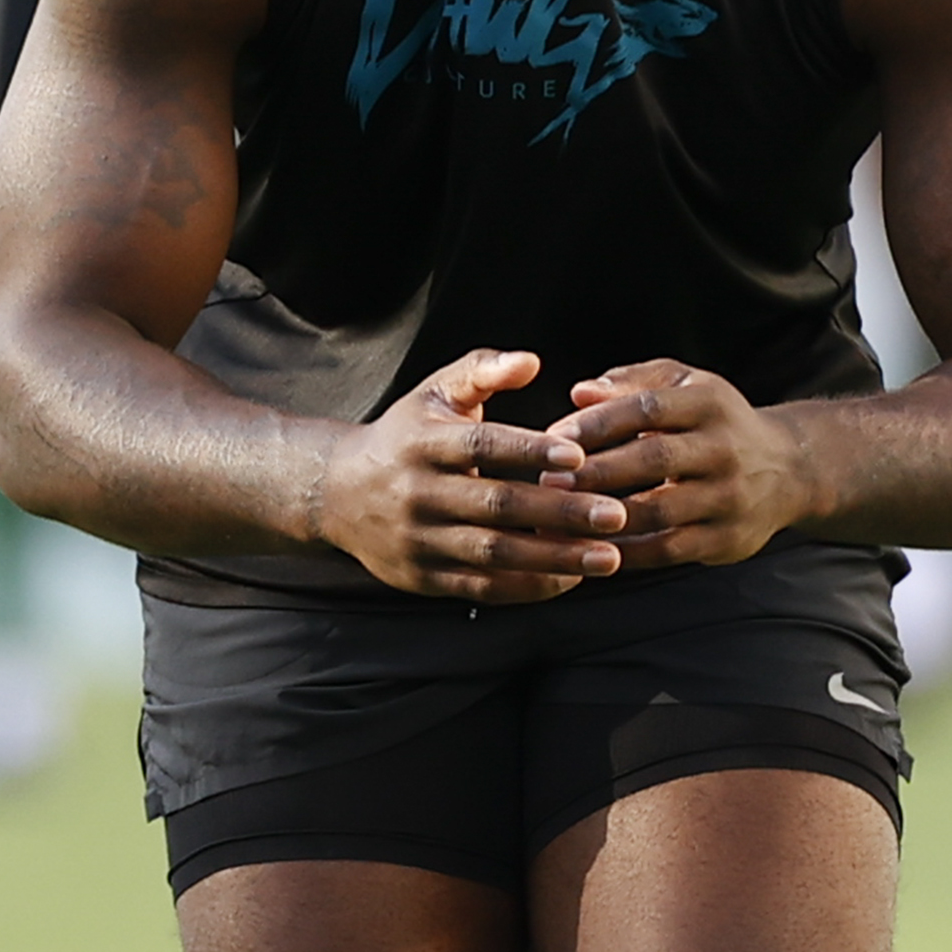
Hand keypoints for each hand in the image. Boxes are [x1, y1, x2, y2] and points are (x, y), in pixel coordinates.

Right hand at [313, 350, 628, 602]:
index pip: (481, 446)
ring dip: (555, 558)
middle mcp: (418, 493)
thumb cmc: (405, 434)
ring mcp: (419, 540)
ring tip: (609, 556)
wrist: (335, 493)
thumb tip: (531, 361)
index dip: (528, 451)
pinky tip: (571, 578)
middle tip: (616, 514)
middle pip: (496, 506)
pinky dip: (528, 587)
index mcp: (423, 442)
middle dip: (559, 513)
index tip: (577, 457)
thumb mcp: (435, 392)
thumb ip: (484, 371)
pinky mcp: (423, 578)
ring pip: (494, 555)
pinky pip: (482, 590)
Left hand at [543, 360, 813, 568]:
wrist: (787, 470)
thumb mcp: (683, 386)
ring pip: (660, 511)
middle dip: (598, 470)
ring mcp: (729, 498)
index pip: (649, 408)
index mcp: (710, 403)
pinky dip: (627, 552)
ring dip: (605, 517)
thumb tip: (579, 393)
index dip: (600, 422)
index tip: (554, 435)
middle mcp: (726, 449)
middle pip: (655, 459)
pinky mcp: (727, 540)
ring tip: (560, 518)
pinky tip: (590, 547)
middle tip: (549, 479)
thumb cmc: (714, 421)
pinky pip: (668, 550)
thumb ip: (631, 383)